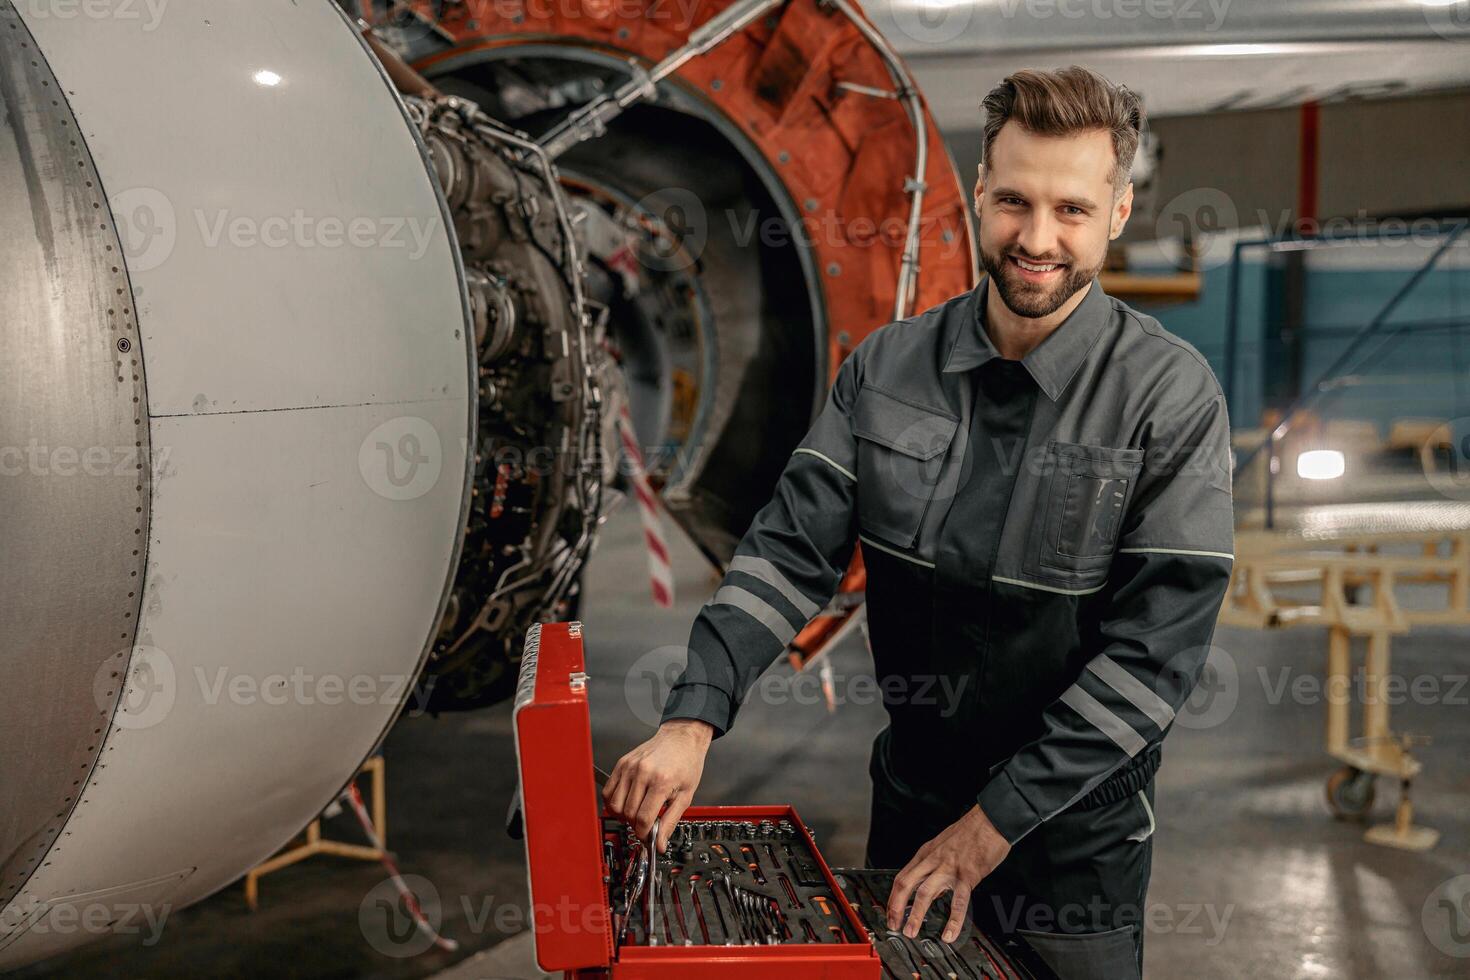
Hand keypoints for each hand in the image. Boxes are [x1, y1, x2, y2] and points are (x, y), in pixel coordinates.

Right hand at [602, 719, 713, 852]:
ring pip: (615, 805)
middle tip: (645, 825)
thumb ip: (670, 821)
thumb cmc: (686, 763)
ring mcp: (629, 767)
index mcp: (661, 781)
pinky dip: (613, 803)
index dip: (644, 834)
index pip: (643, 818)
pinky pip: (608, 791)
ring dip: (623, 816)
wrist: (681, 738)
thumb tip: (660, 843)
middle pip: (629, 814)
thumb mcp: (686, 796)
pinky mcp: (621, 763)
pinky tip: (626, 803)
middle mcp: (642, 773)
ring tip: (636, 814)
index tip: (648, 837)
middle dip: (636, 826)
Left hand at [886, 805, 1010, 942]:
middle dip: (896, 907)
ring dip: (915, 915)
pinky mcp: (967, 875)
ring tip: (911, 932)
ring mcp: (949, 868)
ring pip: (925, 893)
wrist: (991, 820)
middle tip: (893, 926)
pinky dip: (953, 920)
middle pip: (906, 884)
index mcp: (926, 853)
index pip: (902, 877)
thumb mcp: (944, 846)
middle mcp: (933, 860)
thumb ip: (934, 867)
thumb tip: (931, 890)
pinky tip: (949, 934)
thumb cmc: (971, 832)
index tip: (890, 913)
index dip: (893, 897)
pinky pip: (958, 901)